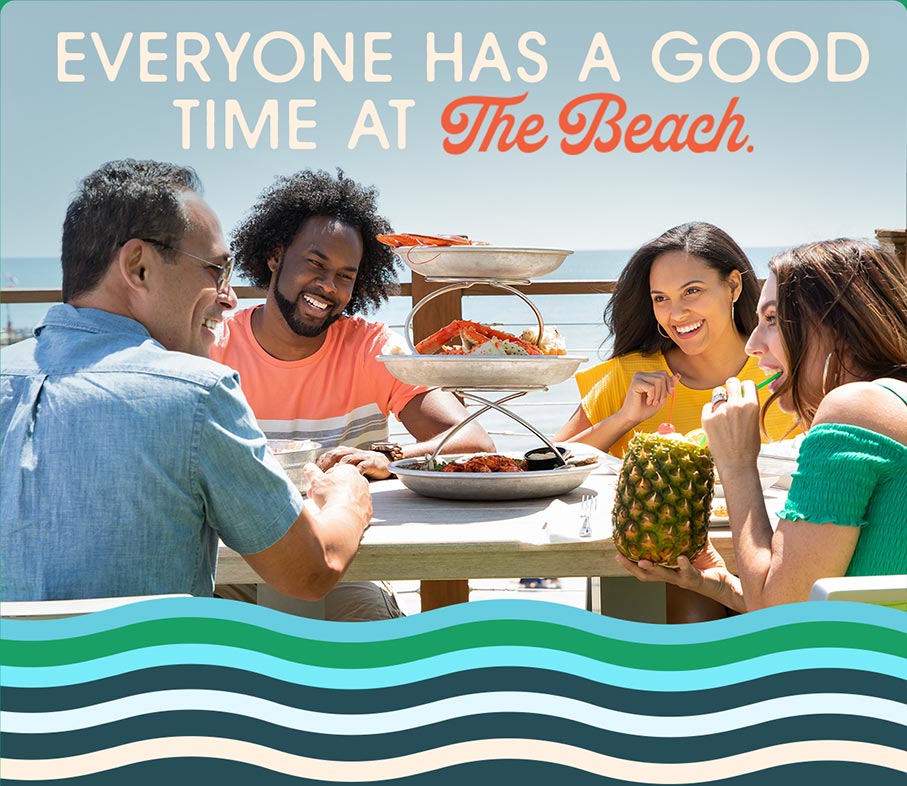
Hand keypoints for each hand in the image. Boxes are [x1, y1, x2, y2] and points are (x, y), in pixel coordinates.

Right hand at [304, 462, 372, 529]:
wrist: (342, 519)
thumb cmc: (330, 497)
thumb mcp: (316, 480)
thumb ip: (312, 472)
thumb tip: (309, 468)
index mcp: (350, 471)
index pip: (334, 473)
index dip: (321, 482)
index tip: (315, 489)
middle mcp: (361, 482)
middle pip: (342, 486)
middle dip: (329, 492)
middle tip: (318, 500)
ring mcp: (366, 497)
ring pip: (350, 498)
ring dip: (340, 502)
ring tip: (328, 509)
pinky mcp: (367, 511)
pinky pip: (356, 511)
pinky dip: (348, 513)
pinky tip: (339, 516)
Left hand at [316, 445, 392, 479]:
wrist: (383, 463)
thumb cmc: (362, 468)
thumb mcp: (347, 469)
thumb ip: (334, 476)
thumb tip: (316, 489)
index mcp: (343, 452)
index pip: (327, 456)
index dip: (319, 464)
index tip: (311, 476)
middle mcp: (350, 452)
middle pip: (334, 455)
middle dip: (326, 466)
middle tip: (319, 478)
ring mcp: (360, 456)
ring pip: (347, 459)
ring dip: (338, 470)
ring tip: (332, 480)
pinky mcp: (370, 462)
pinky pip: (362, 465)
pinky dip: (355, 472)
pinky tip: (350, 480)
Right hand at [616, 541, 731, 597]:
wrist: (726, 583)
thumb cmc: (710, 566)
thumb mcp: (697, 547)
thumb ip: (690, 533)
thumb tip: (687, 512)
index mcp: (669, 569)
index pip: (645, 568)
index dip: (630, 563)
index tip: (618, 553)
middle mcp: (672, 577)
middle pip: (646, 576)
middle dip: (631, 568)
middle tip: (619, 557)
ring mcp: (682, 580)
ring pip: (662, 576)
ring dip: (652, 569)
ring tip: (643, 561)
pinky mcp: (694, 580)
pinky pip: (687, 572)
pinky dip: (683, 565)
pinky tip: (680, 557)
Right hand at [618, 371, 680, 426]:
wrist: (633, 418)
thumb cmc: (645, 409)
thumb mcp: (661, 396)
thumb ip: (668, 386)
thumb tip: (678, 375)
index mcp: (646, 376)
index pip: (663, 373)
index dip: (669, 384)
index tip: (669, 394)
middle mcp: (641, 374)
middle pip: (662, 376)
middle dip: (664, 391)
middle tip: (658, 402)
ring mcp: (637, 378)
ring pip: (658, 381)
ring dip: (658, 395)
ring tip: (652, 403)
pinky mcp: (635, 383)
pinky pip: (651, 387)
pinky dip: (652, 396)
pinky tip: (647, 402)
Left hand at [701, 377, 760, 473]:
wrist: (736, 464)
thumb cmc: (748, 446)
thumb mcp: (755, 423)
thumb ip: (749, 407)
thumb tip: (742, 392)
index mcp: (751, 405)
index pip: (747, 383)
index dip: (745, 388)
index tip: (743, 393)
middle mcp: (735, 405)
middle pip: (731, 382)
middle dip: (732, 388)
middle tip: (731, 397)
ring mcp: (719, 412)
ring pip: (718, 395)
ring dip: (721, 401)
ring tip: (724, 417)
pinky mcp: (706, 419)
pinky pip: (707, 406)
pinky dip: (710, 412)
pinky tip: (716, 423)